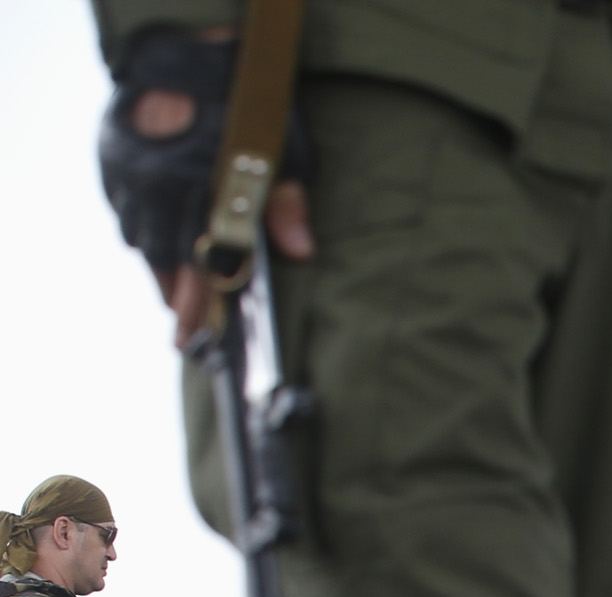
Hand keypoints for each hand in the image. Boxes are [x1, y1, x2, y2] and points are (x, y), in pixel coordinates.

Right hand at [99, 29, 316, 350]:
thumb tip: (302, 253)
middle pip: (160, 258)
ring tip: (179, 296)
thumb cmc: (245, 101)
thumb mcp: (281, 147)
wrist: (184, 47)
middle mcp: (153, 179)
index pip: (193, 259)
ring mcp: (126, 170)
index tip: (195, 335)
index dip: (195, 303)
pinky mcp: (111, 160)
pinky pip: (124, 212)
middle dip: (177, 296)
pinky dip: (143, 234)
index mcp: (196, 181)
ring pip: (139, 238)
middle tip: (188, 331)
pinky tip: (161, 251)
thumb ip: (286, 201)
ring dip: (160, 267)